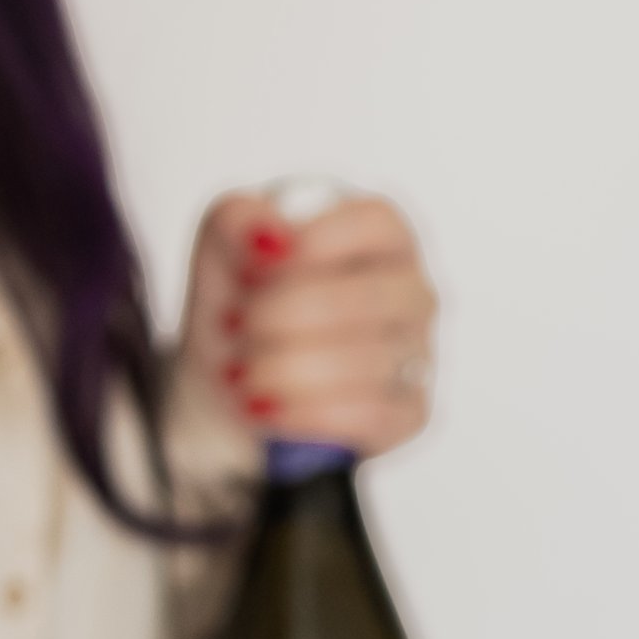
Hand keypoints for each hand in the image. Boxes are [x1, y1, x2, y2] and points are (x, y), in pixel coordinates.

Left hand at [180, 187, 437, 459]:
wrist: (229, 383)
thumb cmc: (241, 304)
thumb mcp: (221, 251)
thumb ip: (238, 222)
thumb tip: (271, 232)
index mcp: (380, 236)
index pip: (376, 223)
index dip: (318, 241)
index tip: (260, 262)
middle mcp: (411, 292)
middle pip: (363, 299)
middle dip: (277, 316)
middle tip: (231, 325)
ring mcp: (416, 355)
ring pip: (361, 364)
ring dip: (279, 369)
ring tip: (236, 370)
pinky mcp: (408, 414)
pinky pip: (366, 416)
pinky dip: (301, 413)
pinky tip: (262, 407)